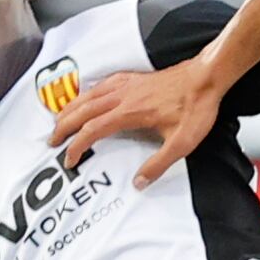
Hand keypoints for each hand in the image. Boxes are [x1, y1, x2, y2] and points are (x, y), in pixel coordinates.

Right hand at [48, 62, 222, 187]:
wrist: (206, 77)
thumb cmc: (195, 107)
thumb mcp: (181, 143)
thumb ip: (158, 164)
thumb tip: (138, 182)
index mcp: (130, 112)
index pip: (92, 130)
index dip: (77, 145)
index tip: (70, 159)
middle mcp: (123, 96)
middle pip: (82, 110)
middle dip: (64, 126)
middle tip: (52, 140)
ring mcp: (127, 84)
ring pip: (88, 95)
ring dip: (70, 108)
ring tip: (59, 120)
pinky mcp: (133, 78)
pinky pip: (101, 84)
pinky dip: (87, 92)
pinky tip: (86, 97)